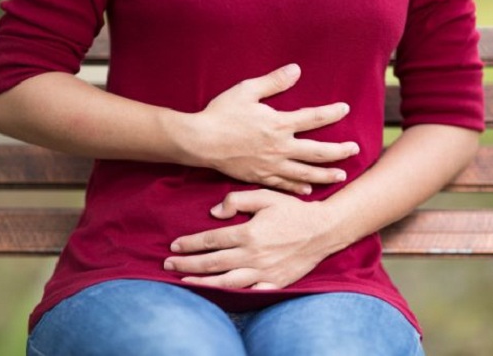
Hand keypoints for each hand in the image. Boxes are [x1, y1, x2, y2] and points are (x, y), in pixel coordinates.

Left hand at [164, 189, 351, 289]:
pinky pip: (249, 292)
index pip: (211, 241)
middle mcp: (253, 255)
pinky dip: (232, 296)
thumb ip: (237, 199)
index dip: (190, 244)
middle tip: (168, 266)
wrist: (324, 230)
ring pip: (226, 282)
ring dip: (202, 283)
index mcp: (248, 233)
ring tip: (185, 284)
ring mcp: (264, 272)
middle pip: (213, 262)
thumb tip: (214, 212)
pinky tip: (219, 296)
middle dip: (188, 265)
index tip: (175, 246)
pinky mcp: (275, 282)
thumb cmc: (294, 211)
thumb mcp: (266, 196)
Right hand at [186, 64, 359, 194]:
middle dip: (339, 151)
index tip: (345, 109)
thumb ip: (274, 82)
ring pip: (305, 173)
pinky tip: (307, 190)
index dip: (332, 113)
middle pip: (317, 152)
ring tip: (341, 176)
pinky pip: (284, 185)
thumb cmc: (221, 114)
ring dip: (325, 175)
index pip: (313, 118)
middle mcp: (280, 147)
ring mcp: (271, 165)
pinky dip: (298, 188)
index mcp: (278, 124)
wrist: (200, 142)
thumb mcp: (247, 91)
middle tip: (355, 150)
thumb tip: (296, 70)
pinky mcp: (259, 177)